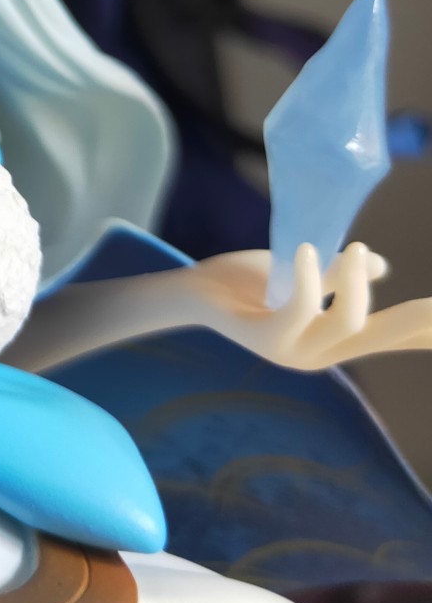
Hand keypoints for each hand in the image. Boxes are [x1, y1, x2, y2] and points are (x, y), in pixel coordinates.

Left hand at [186, 242, 431, 369]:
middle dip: (415, 321)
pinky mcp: (265, 340)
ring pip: (347, 321)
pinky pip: (300, 312)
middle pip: (381, 337)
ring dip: (354, 279)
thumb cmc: (247, 283)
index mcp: (333, 339)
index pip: (391, 338)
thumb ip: (339, 273)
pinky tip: (306, 251)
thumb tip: (378, 264)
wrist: (194, 290)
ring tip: (353, 248)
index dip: (423, 333)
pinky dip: (309, 280)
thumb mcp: (303, 273)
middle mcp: (319, 353)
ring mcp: (293, 352)